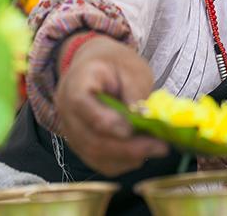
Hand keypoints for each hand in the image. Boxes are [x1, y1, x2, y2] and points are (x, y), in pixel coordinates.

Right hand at [55, 34, 167, 175]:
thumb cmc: (114, 64)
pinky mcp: (82, 145)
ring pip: (94, 155)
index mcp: (76, 83)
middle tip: (160, 147)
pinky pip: (99, 162)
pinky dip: (122, 162)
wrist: (96, 66)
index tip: (133, 129)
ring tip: (156, 149)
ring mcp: (72, 131)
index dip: (107, 121)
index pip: (81, 105)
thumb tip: (143, 119)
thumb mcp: (131, 68)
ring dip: (127, 158)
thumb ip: (134, 92)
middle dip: (128, 148)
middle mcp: (67, 111)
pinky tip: (142, 152)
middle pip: (90, 139)